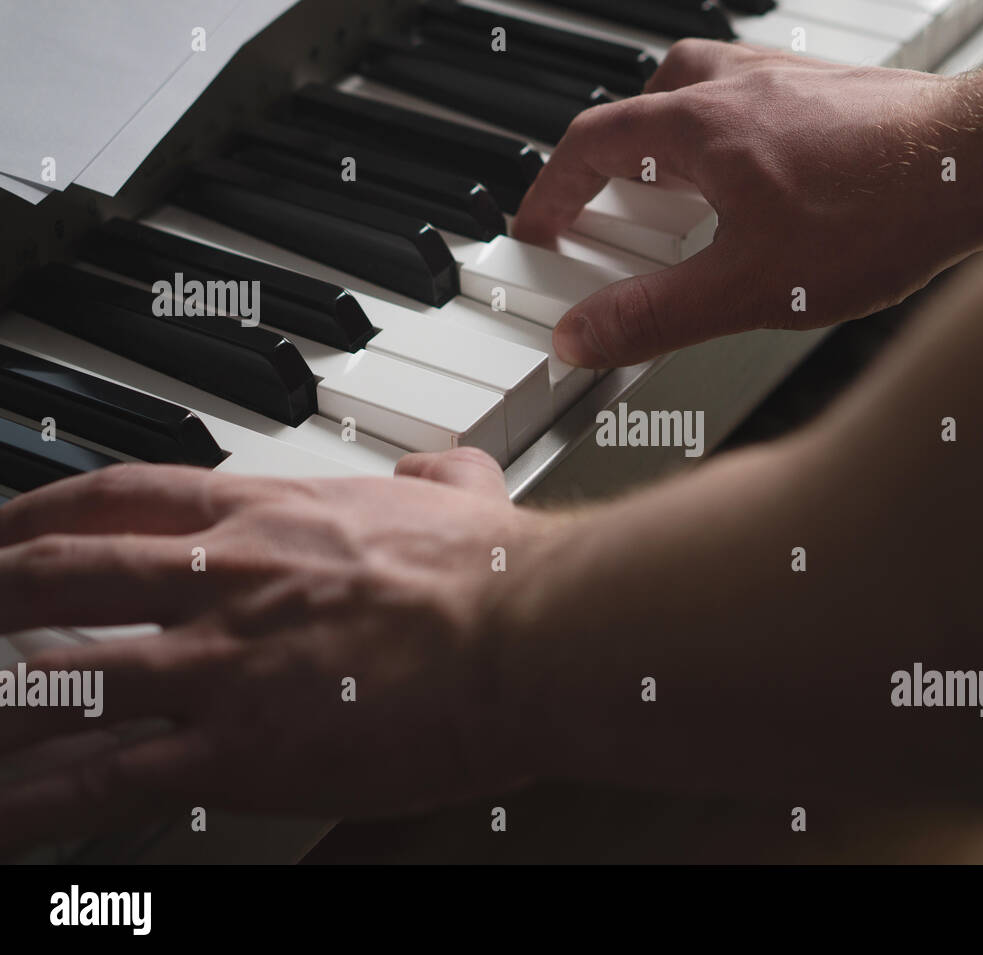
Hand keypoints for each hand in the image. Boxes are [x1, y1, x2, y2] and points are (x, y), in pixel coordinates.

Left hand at [0, 451, 542, 853]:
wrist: (530, 632)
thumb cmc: (502, 573)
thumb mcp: (465, 492)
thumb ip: (437, 472)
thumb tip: (440, 468)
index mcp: (271, 516)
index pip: (120, 498)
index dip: (39, 511)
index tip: (10, 530)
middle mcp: (222, 580)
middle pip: (55, 575)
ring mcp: (219, 664)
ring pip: (53, 683)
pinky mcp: (236, 747)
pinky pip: (101, 778)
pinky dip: (29, 801)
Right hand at [514, 41, 982, 367]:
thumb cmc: (882, 211)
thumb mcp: (748, 288)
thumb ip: (654, 315)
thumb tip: (581, 336)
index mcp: (697, 125)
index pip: (589, 144)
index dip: (553, 191)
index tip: (540, 225)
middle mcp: (735, 85)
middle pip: (638, 109)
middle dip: (610, 167)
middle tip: (608, 220)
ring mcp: (785, 80)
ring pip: (695, 95)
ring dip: (667, 144)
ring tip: (677, 203)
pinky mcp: (829, 92)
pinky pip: (749, 102)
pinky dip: (726, 140)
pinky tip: (757, 187)